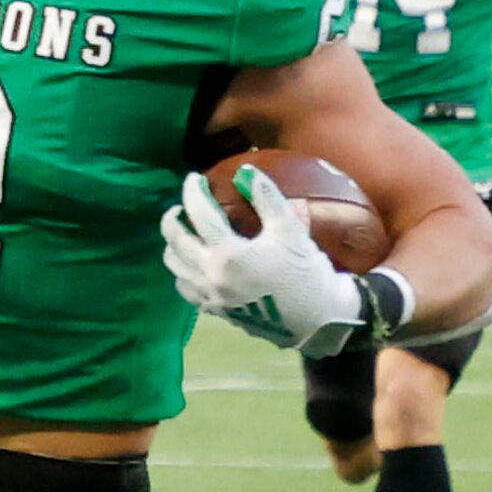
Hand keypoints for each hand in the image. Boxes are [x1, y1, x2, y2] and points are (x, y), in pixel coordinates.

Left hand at [160, 166, 364, 358]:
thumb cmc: (306, 273)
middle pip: (176, 243)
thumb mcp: (290, 230)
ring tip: (184, 233)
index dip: (193, 192)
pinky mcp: (217, 312)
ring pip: (176, 269)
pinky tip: (195, 264)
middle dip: (172, 220)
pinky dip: (184, 272)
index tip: (193, 178)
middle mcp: (212, 278)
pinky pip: (187, 290)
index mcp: (228, 256)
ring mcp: (212, 298)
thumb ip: (266, 197)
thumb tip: (245, 171)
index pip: (200, 215)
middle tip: (180, 206)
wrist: (318, 321)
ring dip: (174, 247)